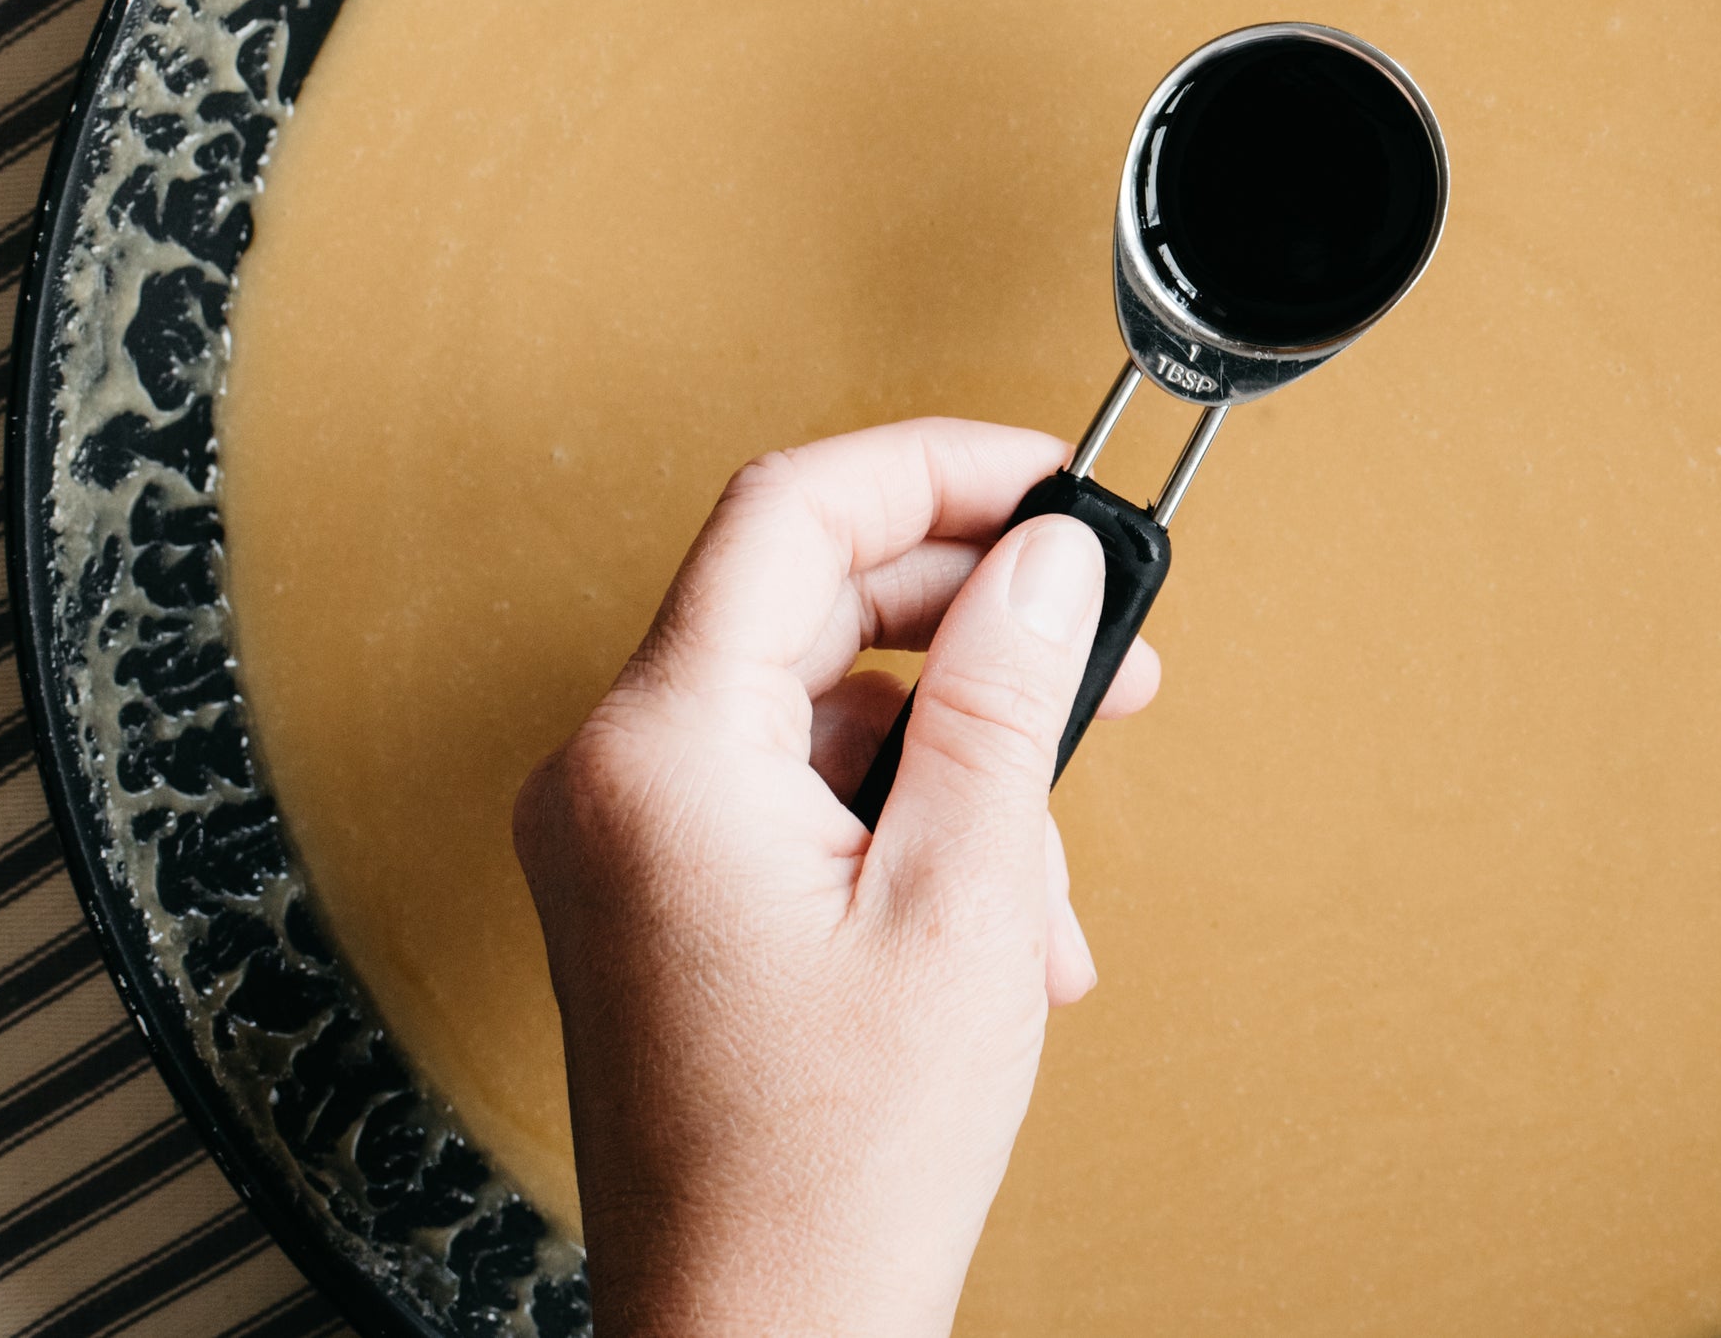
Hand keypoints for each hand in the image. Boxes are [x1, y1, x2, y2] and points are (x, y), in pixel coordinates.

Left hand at [512, 420, 1161, 1337]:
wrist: (761, 1337)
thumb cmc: (832, 1165)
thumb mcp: (965, 893)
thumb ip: (1008, 696)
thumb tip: (1044, 553)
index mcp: (662, 754)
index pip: (792, 514)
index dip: (937, 470)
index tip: (1050, 479)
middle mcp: (616, 782)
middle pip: (809, 601)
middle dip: (978, 619)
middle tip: (1104, 641)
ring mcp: (630, 845)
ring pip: (825, 706)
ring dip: (965, 751)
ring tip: (1054, 852)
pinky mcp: (665, 902)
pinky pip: (802, 794)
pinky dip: (915, 822)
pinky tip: (1002, 915)